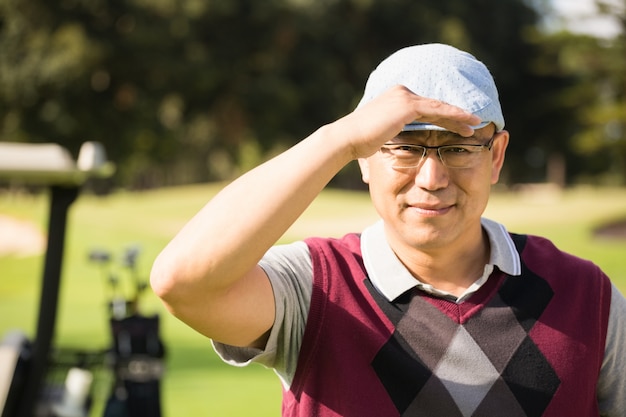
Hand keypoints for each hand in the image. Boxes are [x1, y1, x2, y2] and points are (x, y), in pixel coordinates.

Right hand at [332, 85, 481, 158]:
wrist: (347, 139)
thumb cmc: (358, 144)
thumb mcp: (380, 137)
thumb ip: (392, 136)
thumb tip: (396, 150)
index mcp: (395, 98)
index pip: (425, 108)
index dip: (443, 117)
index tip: (457, 126)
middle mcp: (401, 92)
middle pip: (435, 105)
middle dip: (455, 115)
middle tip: (474, 123)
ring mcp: (405, 97)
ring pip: (439, 107)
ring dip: (460, 116)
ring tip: (477, 123)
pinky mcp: (407, 105)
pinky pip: (437, 111)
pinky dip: (455, 117)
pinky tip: (468, 125)